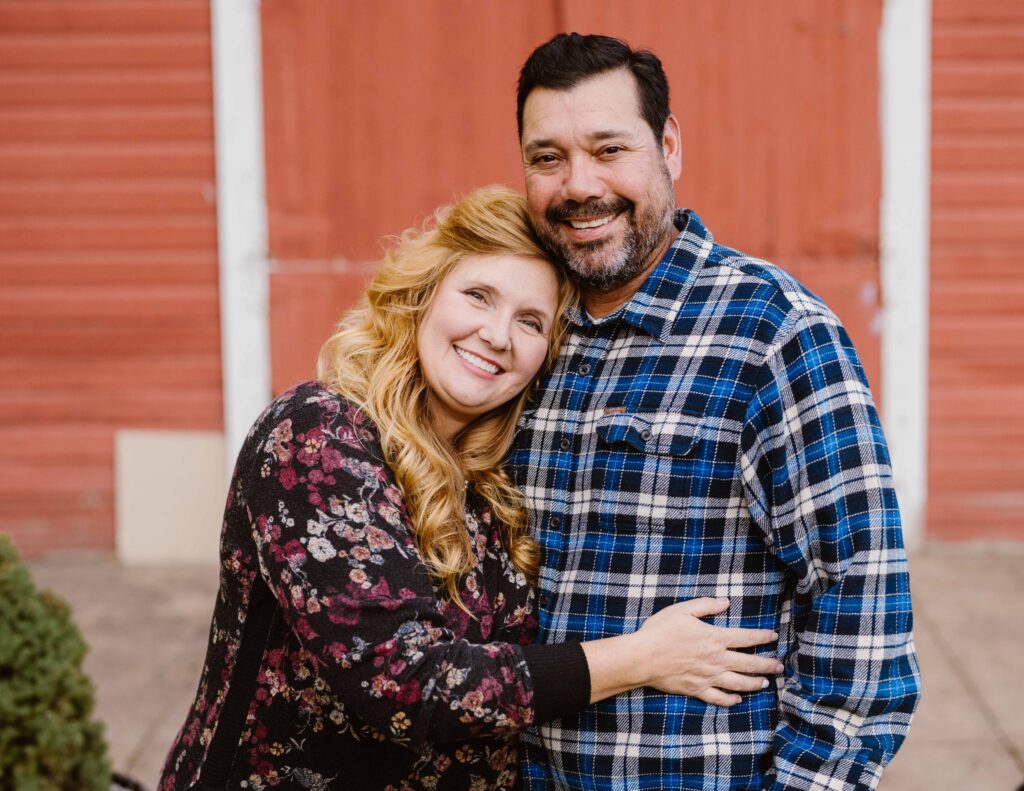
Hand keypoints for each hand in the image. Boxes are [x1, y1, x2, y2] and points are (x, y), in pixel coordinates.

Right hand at [633, 597, 782, 705]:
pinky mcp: (697, 690)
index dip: (762, 636)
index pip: (746, 637)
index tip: (774, 637)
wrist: (642, 657)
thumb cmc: (660, 631)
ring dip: (755, 683)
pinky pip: (719, 698)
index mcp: (714, 638)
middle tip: (780, 666)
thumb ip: (706, 605)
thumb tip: (726, 602)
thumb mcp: (682, 610)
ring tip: (765, 683)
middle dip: (767, 665)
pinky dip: (731, 700)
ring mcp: (708, 677)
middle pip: (749, 663)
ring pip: (739, 683)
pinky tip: (738, 700)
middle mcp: (716, 659)